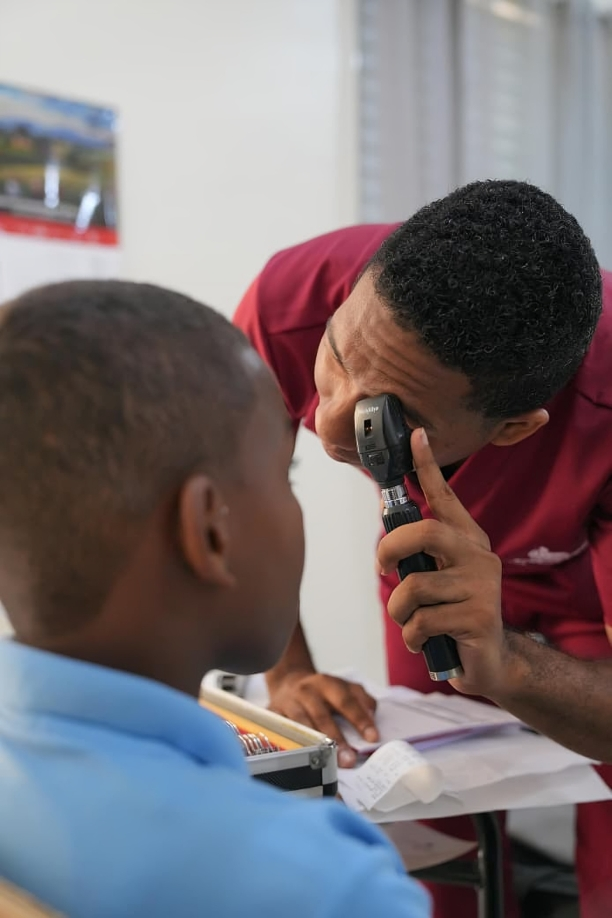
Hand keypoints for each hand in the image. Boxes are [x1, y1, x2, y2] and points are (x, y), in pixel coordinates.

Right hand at [266, 670, 377, 766]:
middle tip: (349, 760)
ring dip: (314, 746)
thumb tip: (373, 718)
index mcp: (326, 683)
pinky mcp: (272, 715)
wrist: (288, 681)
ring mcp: (287, 703)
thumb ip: (361, 700)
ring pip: (300, 726)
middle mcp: (306, 691)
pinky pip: (280, 733)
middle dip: (336, 739)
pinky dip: (291, 747)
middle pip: (322, 716)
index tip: (372, 738)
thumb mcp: (343, 687)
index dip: (359, 718)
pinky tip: (300, 761)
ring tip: (326, 763)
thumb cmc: (321, 691)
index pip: (345, 700)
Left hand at [377, 428, 507, 698]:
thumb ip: (418, 550)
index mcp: (467, 540)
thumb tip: (385, 511)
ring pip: (414, 588)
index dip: (428, 467)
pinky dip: (413, 637)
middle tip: (382, 567)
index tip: (416, 436)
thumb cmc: (453, 613)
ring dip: (400, 612)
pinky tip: (427, 641)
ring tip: (414, 623)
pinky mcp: (479, 616)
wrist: (490, 661)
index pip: (445, 497)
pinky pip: (422, 622)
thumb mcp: (437, 577)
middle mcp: (478, 555)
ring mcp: (482, 585)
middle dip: (391, 549)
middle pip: (425, 532)